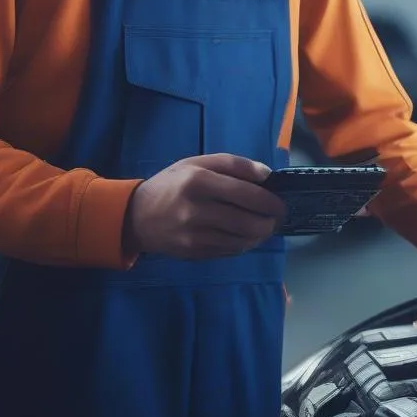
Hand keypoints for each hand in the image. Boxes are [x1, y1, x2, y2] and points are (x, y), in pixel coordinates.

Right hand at [123, 153, 286, 259]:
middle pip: (245, 220)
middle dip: (268, 221)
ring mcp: (193, 235)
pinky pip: (228, 251)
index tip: (280, 201)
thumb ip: (232, 164)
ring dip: (259, 235)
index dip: (268, 200)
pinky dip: (244, 245)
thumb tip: (265, 173)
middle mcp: (195, 209)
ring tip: (265, 227)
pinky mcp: (193, 253)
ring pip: (240, 240)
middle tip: (277, 217)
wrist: (135, 216)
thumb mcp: (196, 163)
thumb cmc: (171, 184)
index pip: (244, 192)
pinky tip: (247, 237)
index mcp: (198, 180)